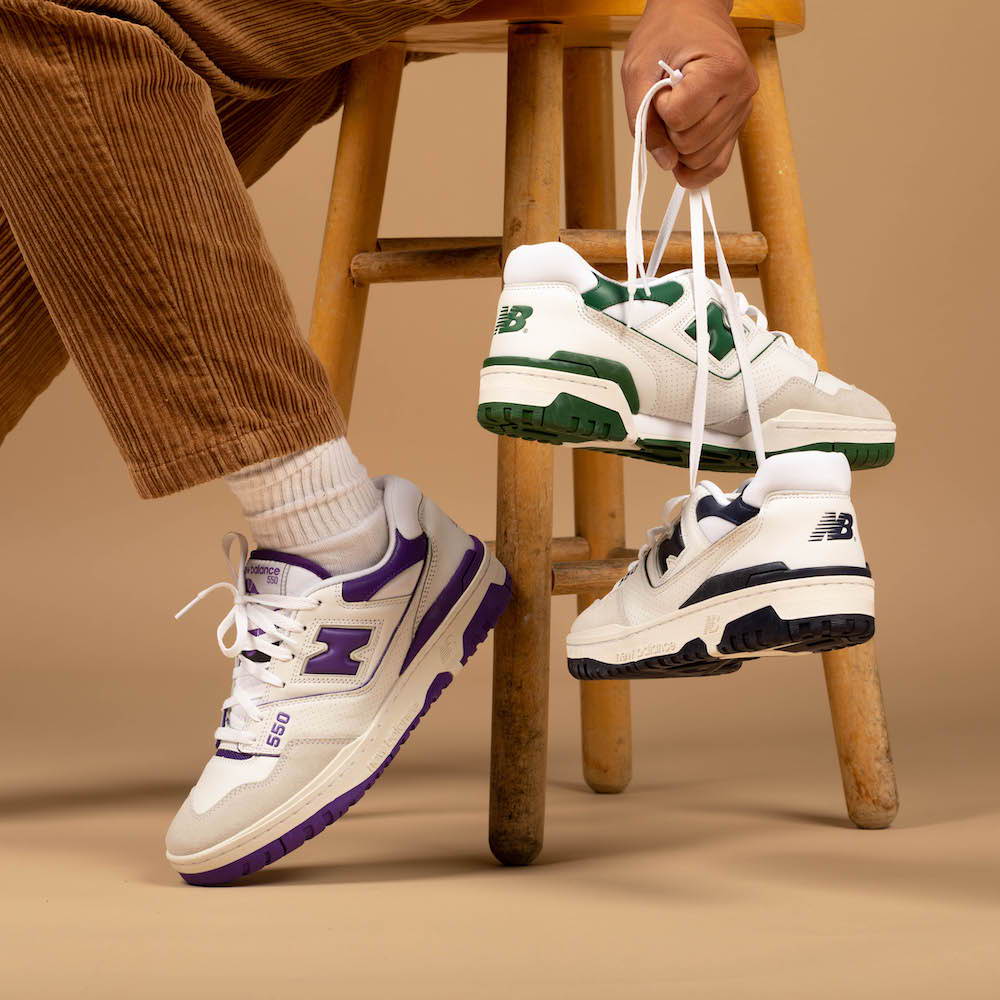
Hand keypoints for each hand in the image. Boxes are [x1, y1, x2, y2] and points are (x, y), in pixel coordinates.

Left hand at [622, 0, 757, 186]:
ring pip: (703, 160)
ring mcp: (743, 108)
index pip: (679, 118)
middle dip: (669, 131)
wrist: (693, 10)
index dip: (660, 109)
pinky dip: (696, 167)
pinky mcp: (738, 121)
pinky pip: (719, 162)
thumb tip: (665, 163)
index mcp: (722, 69)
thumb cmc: (666, 31)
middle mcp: (741, 91)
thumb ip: (641, 119)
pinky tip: (681, 160)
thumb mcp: (637, 69)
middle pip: (691, 145)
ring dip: (680, 147)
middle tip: (668, 99)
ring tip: (679, 112)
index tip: (662, 87)